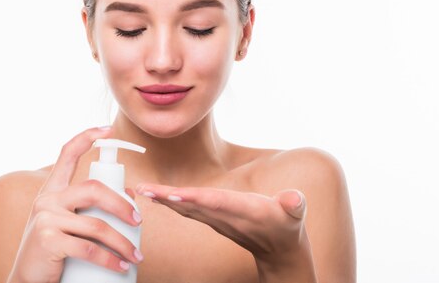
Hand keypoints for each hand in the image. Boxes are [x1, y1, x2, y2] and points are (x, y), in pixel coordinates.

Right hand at [6, 127, 143, 282]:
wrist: (27, 281)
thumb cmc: (53, 251)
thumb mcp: (69, 224)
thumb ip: (90, 207)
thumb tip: (131, 193)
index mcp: (51, 191)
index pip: (67, 153)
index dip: (87, 137)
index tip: (108, 129)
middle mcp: (47, 200)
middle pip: (93, 189)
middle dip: (121, 204)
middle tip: (138, 222)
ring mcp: (46, 219)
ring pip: (96, 224)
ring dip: (122, 242)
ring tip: (135, 256)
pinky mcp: (48, 241)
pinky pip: (89, 248)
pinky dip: (110, 260)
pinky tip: (121, 267)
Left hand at [134, 183, 308, 265]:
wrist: (279, 250)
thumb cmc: (288, 224)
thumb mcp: (295, 214)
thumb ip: (294, 205)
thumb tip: (294, 199)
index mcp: (243, 212)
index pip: (215, 203)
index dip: (194, 198)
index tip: (173, 193)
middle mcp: (224, 217)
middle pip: (192, 205)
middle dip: (167, 198)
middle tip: (143, 189)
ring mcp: (216, 220)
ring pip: (186, 208)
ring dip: (164, 199)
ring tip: (142, 189)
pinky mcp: (212, 219)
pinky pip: (187, 209)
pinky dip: (171, 201)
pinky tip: (157, 195)